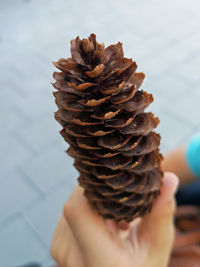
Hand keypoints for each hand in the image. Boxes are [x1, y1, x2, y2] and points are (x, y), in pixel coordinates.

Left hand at [51, 172, 177, 266]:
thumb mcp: (156, 247)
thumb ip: (160, 213)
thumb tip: (169, 178)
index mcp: (96, 258)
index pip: (77, 209)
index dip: (92, 187)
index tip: (114, 183)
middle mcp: (70, 256)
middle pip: (76, 204)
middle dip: (100, 196)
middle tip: (124, 207)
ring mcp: (60, 251)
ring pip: (74, 206)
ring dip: (95, 204)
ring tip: (118, 221)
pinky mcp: (58, 246)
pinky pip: (70, 216)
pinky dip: (89, 213)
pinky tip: (107, 227)